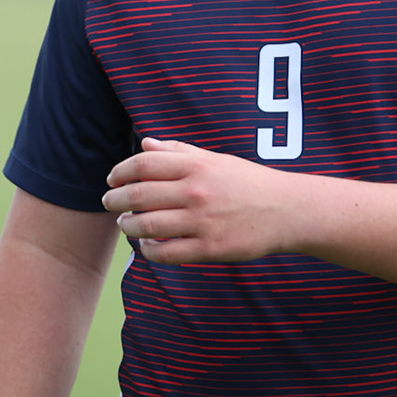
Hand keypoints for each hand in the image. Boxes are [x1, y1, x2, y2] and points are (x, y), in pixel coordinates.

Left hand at [102, 137, 292, 264]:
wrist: (287, 211)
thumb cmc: (249, 182)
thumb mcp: (216, 160)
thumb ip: (179, 152)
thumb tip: (145, 143)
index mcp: (197, 166)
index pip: (144, 164)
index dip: (121, 171)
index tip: (112, 179)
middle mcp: (197, 191)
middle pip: (140, 194)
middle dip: (117, 200)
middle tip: (109, 202)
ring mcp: (202, 221)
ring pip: (148, 225)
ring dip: (129, 226)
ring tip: (125, 224)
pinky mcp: (210, 248)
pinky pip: (167, 252)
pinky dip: (149, 250)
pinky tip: (146, 245)